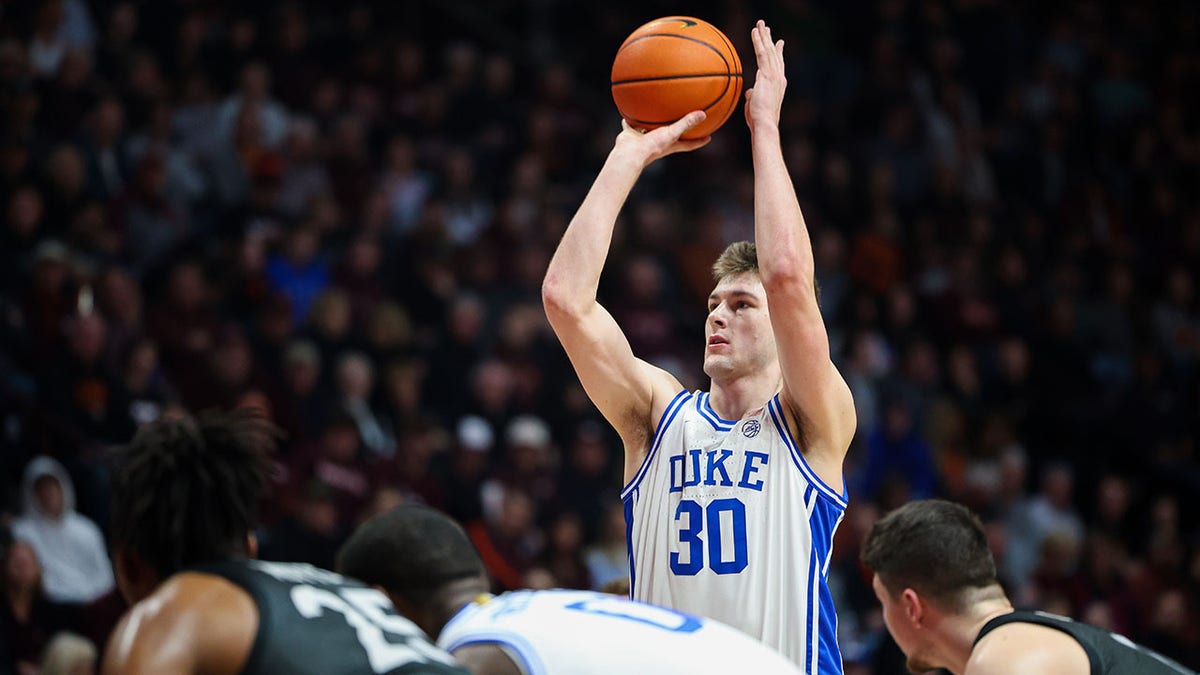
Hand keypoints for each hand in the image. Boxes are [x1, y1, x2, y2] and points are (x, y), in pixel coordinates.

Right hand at [612, 111, 710, 167]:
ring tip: (657, 111)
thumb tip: (703, 114)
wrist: (630, 153)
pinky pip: (632, 124)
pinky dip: (631, 119)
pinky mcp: (632, 134)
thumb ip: (685, 124)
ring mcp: (645, 138)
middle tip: (684, 120)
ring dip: (654, 122)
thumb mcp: (671, 133)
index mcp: (670, 145)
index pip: (689, 144)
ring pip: (652, 128)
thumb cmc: (652, 147)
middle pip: (671, 135)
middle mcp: (659, 142)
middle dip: (678, 129)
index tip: (708, 138)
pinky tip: (630, 109)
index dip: (699, 141)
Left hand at [744, 19, 785, 134]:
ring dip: (764, 36)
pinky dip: (759, 41)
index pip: (778, 66)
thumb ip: (753, 96)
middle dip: (771, 40)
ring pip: (768, 50)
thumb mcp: (755, 106)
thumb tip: (750, 92)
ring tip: (760, 24)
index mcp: (777, 85)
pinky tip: (755, 31)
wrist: (764, 124)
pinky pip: (762, 53)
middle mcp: (778, 78)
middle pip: (774, 54)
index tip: (779, 44)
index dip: (778, 54)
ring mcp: (774, 75)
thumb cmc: (758, 121)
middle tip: (767, 28)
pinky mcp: (766, 74)